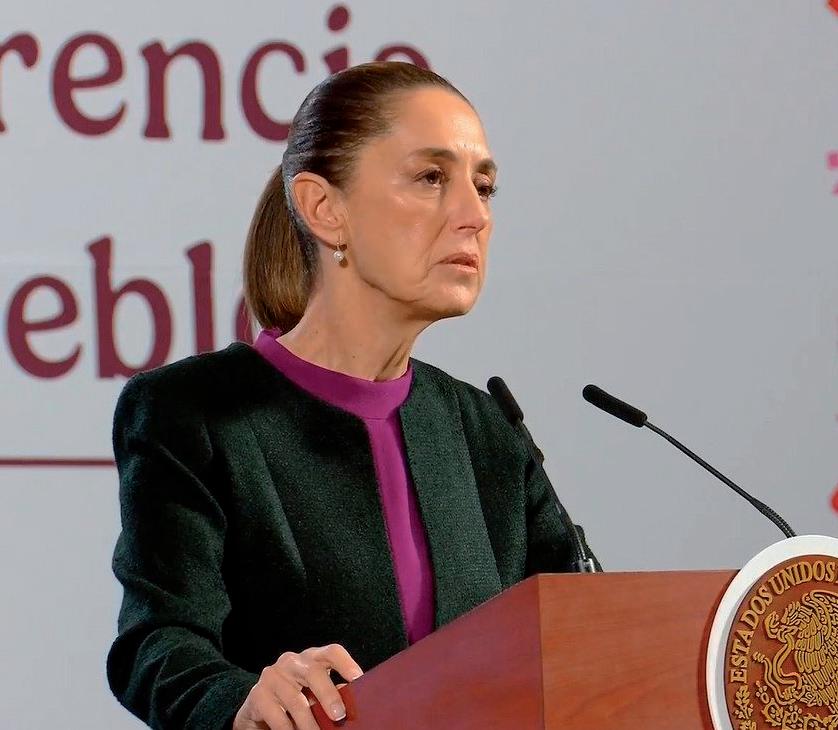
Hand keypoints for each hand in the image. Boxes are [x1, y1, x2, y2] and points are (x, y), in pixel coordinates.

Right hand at [233, 644, 363, 729]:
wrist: (259, 710)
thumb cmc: (297, 700)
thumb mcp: (315, 694)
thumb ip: (332, 694)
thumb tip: (354, 703)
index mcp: (311, 659)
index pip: (331, 652)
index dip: (346, 664)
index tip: (359, 679)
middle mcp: (292, 661)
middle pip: (314, 672)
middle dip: (329, 695)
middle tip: (339, 716)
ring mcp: (273, 675)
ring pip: (296, 700)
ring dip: (309, 724)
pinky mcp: (258, 694)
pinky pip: (277, 715)